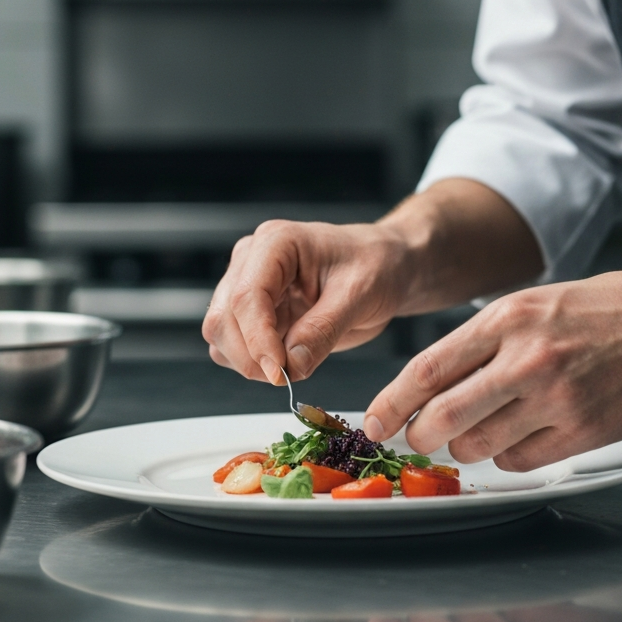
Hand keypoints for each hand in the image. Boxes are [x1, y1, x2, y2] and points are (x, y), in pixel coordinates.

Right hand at [202, 180, 543, 386]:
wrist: (400, 261)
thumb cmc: (386, 264)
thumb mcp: (363, 294)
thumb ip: (320, 329)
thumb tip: (285, 365)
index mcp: (275, 245)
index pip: (245, 298)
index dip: (256, 341)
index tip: (277, 374)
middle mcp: (255, 259)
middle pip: (222, 319)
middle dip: (249, 354)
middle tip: (287, 376)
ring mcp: (253, 282)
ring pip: (222, 334)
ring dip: (249, 359)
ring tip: (294, 365)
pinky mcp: (261, 306)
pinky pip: (239, 343)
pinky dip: (256, 359)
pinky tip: (290, 360)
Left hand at [363, 268, 621, 469]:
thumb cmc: (604, 309)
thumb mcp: (534, 302)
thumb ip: (485, 340)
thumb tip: (433, 380)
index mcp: (509, 318)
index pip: (429, 368)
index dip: (393, 400)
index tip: (376, 420)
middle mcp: (528, 358)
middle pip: (445, 415)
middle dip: (419, 435)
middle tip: (415, 438)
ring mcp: (557, 398)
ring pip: (480, 446)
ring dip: (464, 447)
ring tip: (474, 432)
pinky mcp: (584, 432)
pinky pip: (520, 460)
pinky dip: (505, 457)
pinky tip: (515, 437)